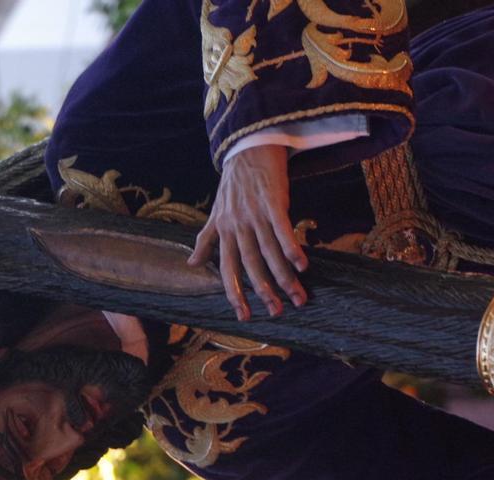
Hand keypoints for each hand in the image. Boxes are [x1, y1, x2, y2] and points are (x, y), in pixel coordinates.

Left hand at [188, 144, 308, 320]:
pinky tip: (302, 266)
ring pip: (270, 252)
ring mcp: (255, 214)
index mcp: (223, 232)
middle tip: (278, 312)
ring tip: (298, 296)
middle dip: (265, 292)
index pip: (227, 269)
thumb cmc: (233, 186)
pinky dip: (292, 248)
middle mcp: (238, 226)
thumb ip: (205, 240)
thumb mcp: (215, 214)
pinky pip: (283, 230)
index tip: (244, 316)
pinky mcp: (273, 202)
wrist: (248, 150)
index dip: (234, 293)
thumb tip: (191, 264)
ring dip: (285, 277)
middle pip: (251, 266)